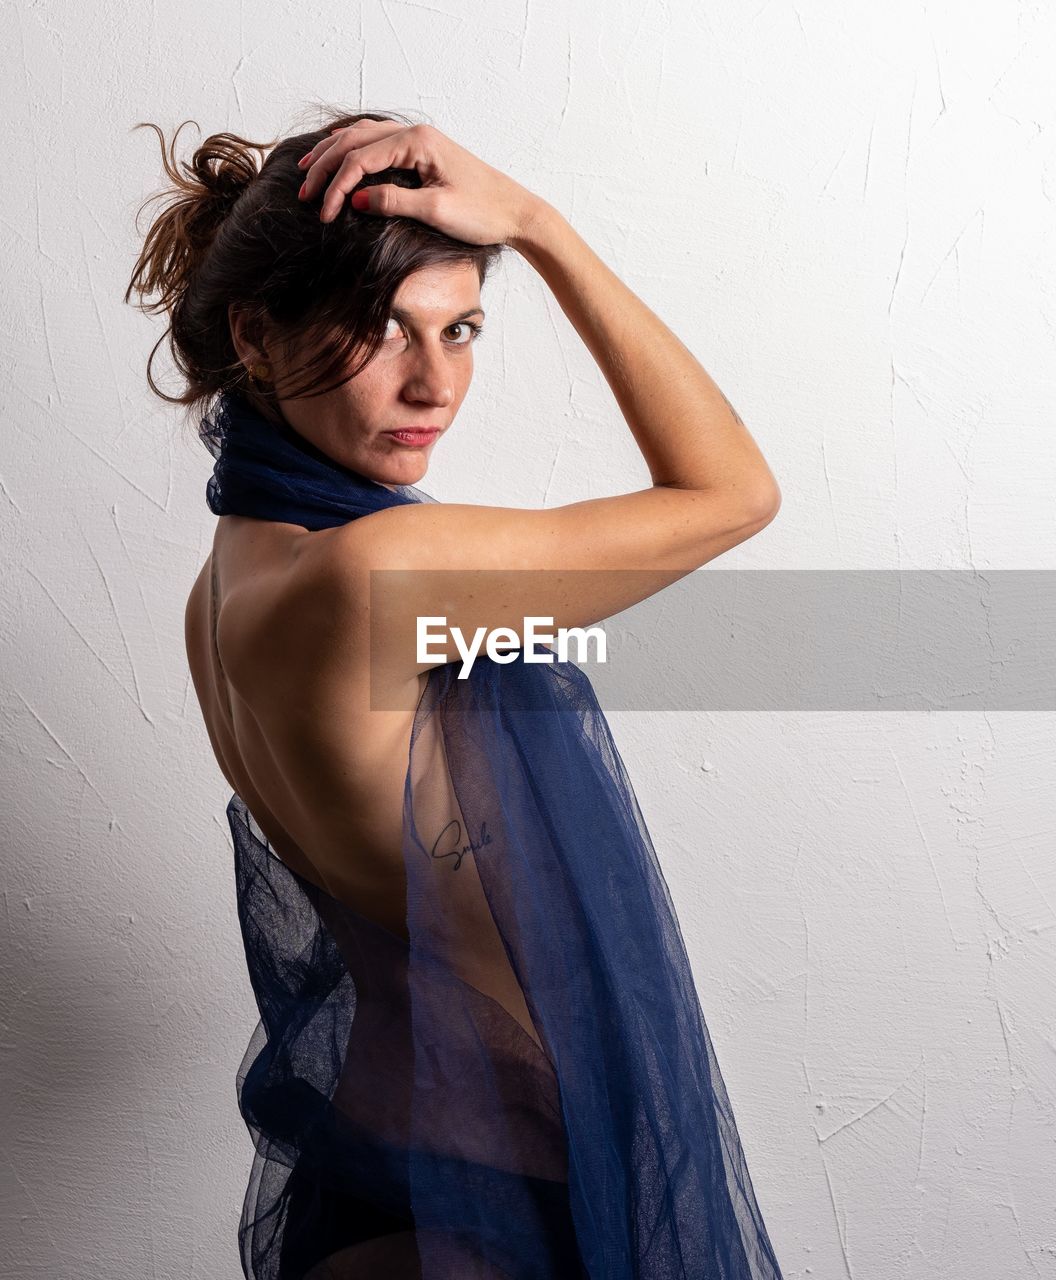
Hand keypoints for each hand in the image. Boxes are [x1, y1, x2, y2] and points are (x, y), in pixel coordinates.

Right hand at [297, 120, 540, 246]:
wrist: (515, 212)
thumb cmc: (483, 213)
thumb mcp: (437, 212)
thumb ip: (394, 202)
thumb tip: (356, 199)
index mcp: (417, 142)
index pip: (361, 158)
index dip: (337, 186)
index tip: (324, 214)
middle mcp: (415, 134)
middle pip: (355, 142)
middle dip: (325, 167)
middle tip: (303, 193)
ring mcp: (418, 140)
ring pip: (363, 137)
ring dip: (333, 154)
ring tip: (308, 172)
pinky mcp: (421, 152)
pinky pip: (377, 142)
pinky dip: (352, 149)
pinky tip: (338, 154)